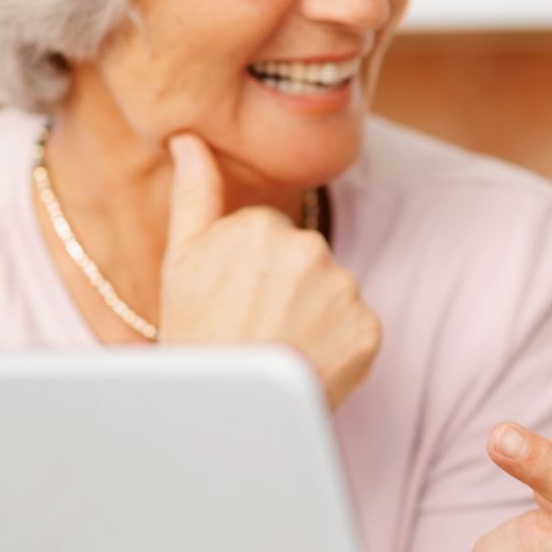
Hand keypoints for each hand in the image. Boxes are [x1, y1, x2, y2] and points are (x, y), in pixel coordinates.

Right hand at [157, 133, 380, 407]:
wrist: (226, 415)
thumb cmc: (196, 335)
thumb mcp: (181, 259)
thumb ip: (194, 191)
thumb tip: (189, 137)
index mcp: (263, 226)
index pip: (267, 234)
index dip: (247, 270)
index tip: (231, 299)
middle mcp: (311, 249)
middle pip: (303, 259)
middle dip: (283, 287)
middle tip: (253, 325)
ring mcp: (345, 291)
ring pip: (332, 291)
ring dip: (312, 315)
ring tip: (278, 345)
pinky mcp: (370, 330)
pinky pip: (356, 327)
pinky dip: (337, 345)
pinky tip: (306, 362)